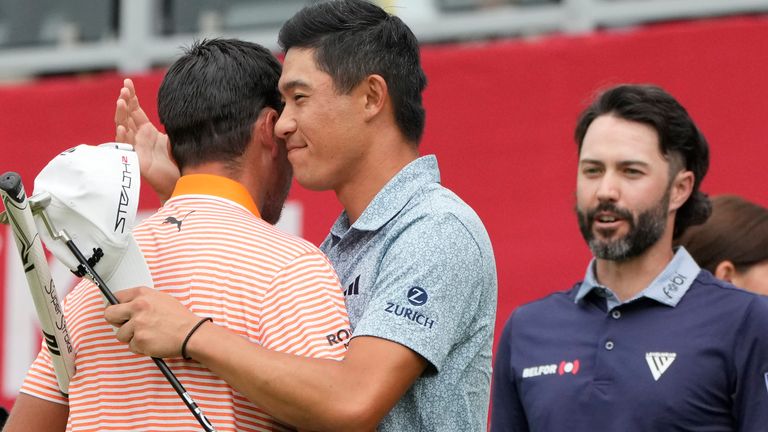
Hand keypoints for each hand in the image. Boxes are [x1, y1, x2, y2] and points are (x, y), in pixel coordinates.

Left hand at [104, 286, 200, 358]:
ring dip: (131, 337)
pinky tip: (153, 342)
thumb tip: (124, 305)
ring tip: (148, 335)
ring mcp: (138, 324)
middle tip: (128, 326)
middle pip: (110, 314)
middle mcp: (138, 307)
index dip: (117, 306)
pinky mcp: (139, 340)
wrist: (191, 334)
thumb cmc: (179, 318)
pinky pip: (131, 346)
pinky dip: (140, 347)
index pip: (116, 297)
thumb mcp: (161, 299)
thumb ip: (142, 300)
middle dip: (117, 322)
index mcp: (143, 294)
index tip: (119, 312)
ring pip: (120, 334)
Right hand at [115, 78, 179, 200]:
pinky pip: (127, 148)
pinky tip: (122, 128)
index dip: (131, 97)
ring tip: (120, 102)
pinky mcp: (138, 161)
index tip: (128, 82)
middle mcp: (140, 138)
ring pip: (123, 129)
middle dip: (125, 101)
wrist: (183, 183)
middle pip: (127, 117)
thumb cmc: (180, 162)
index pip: (136, 111)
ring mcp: (137, 149)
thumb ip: (172, 124)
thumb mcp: (176, 137)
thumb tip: (177, 106)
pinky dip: (123, 137)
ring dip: (121, 115)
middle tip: (124, 88)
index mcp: (148, 132)